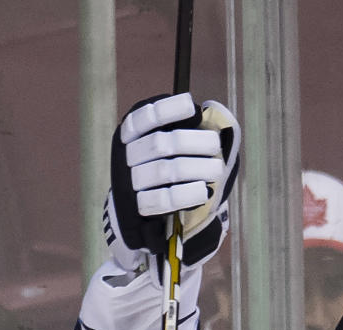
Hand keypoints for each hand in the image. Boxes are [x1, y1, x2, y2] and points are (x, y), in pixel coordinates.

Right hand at [104, 92, 240, 271]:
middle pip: (161, 144)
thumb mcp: (167, 146)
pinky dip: (187, 194)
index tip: (193, 107)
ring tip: (217, 169)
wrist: (139, 210)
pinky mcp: (138, 207)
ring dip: (196, 168)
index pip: (146, 116)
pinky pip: (164, 199)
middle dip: (193, 142)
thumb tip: (208, 117)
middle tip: (216, 144)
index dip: (169, 110)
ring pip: (165, 171)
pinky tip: (204, 191)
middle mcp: (126, 154)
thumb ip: (183, 131)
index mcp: (131, 132)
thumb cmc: (162, 168)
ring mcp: (129, 181)